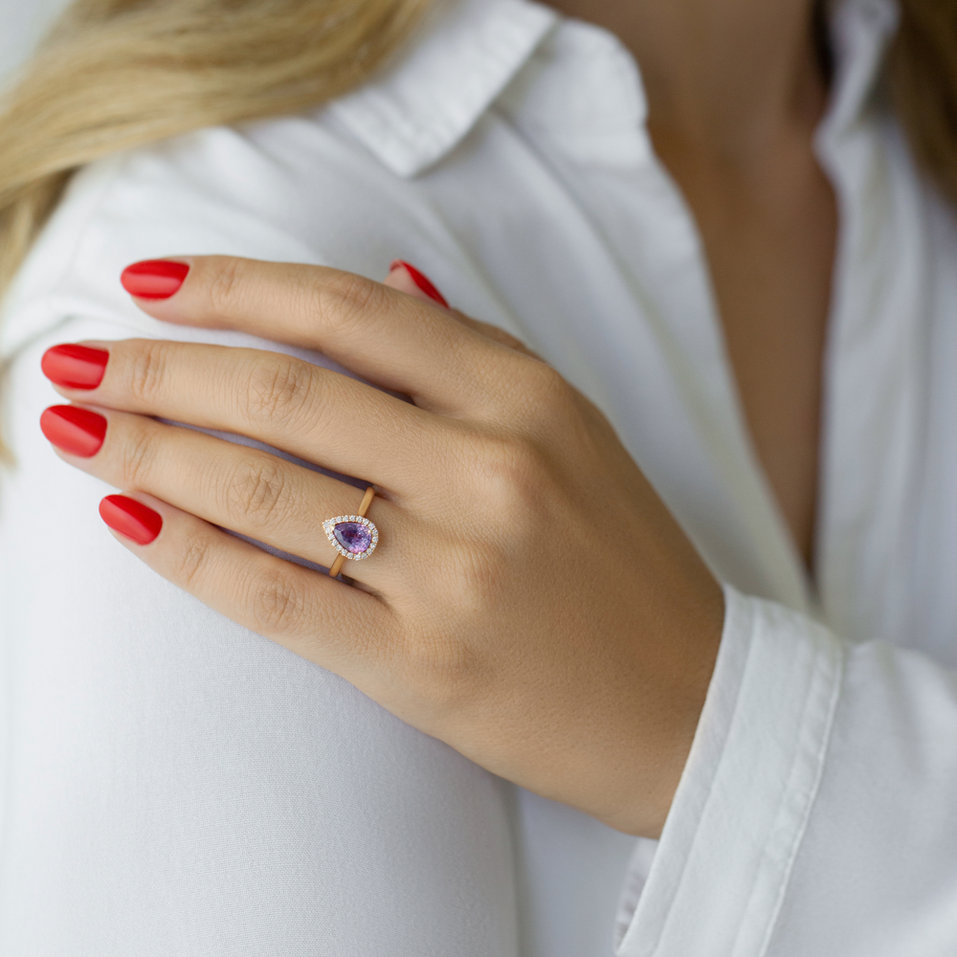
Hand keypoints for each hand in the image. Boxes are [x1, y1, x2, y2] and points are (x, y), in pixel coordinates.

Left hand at [38, 255, 724, 838]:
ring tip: (72, 424)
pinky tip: (126, 516)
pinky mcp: (424, 664)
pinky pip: (275, 596)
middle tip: (77, 357)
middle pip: (285, 394)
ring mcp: (454, 571)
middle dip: (159, 368)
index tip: (152, 283)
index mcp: (526, 398)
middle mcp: (490, 470)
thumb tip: (387, 284)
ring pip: (263, 488)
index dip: (235, 286)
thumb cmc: (625, 560)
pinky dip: (186, 552)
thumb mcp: (574, 431)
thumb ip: (475, 356)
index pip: (348, 312)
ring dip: (147, 449)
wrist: (689, 700)